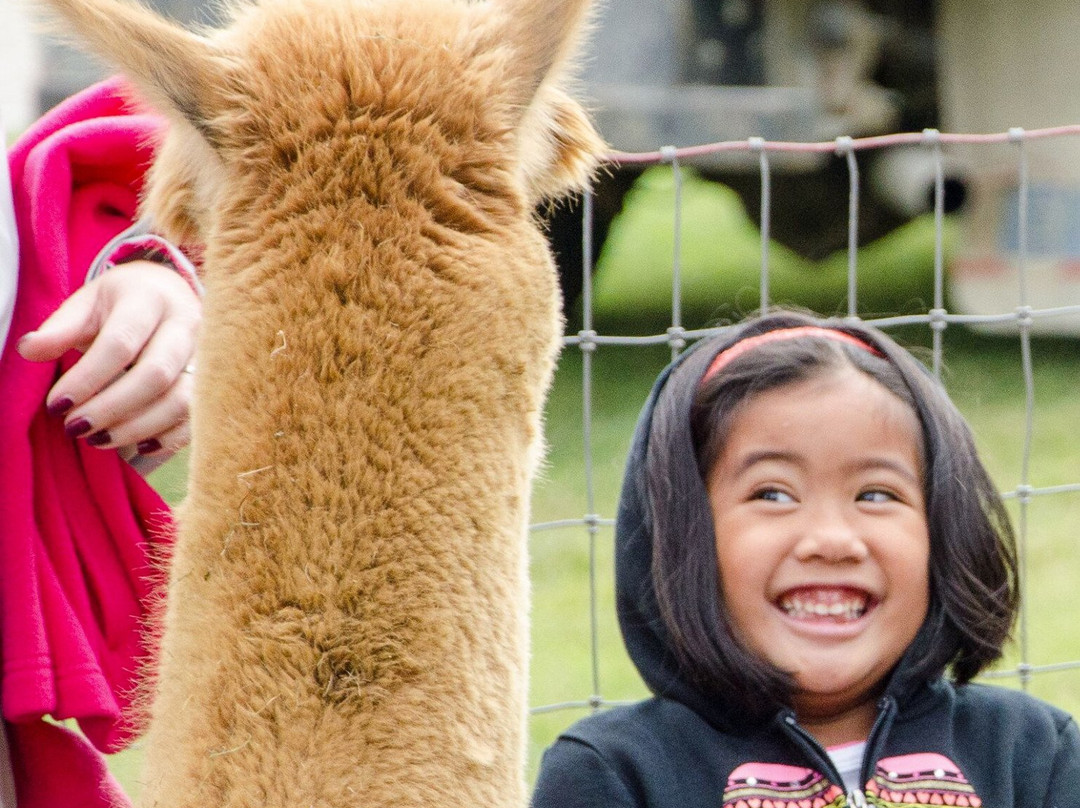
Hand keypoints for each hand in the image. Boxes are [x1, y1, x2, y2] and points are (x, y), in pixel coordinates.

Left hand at [17, 260, 200, 456]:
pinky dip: (169, 437)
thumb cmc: (122, 303)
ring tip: (99, 439)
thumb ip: (60, 328)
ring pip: (182, 399)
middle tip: (76, 427)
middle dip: (112, 407)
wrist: (172, 293)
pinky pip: (199, 417)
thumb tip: (29, 350)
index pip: (120, 342)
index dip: (87, 378)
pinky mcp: (216, 381)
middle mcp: (186, 324)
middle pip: (156, 374)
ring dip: (138, 426)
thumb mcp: (88, 304)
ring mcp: (208, 355)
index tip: (56, 405)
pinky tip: (138, 445)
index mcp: (150, 298)